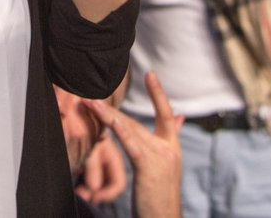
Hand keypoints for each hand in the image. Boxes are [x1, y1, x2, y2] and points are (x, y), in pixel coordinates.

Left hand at [84, 72, 183, 217]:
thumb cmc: (161, 195)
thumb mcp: (167, 165)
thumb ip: (171, 139)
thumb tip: (179, 117)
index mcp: (172, 147)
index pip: (165, 114)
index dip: (158, 94)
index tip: (151, 74)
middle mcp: (168, 149)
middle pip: (137, 121)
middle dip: (114, 109)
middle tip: (94, 95)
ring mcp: (160, 157)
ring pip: (130, 129)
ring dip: (108, 115)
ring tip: (92, 103)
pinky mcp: (148, 168)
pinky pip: (131, 144)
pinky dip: (119, 130)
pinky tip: (108, 119)